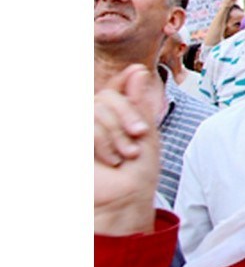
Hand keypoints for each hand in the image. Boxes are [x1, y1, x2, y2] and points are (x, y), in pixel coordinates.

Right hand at [95, 65, 161, 235]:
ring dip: (116, 132)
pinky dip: (103, 141)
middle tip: (139, 134)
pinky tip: (112, 158)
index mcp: (115, 116)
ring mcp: (84, 130)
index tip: (139, 71)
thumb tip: (136, 69)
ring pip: (96, 108)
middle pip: (106, 95)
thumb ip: (137, 102)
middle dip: (127, 114)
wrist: (128, 197)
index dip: (124, 79)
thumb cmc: (139, 170)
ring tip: (127, 153)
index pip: (113, 87)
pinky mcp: (75, 142)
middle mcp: (97, 121)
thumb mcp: (146, 131)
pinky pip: (88, 125)